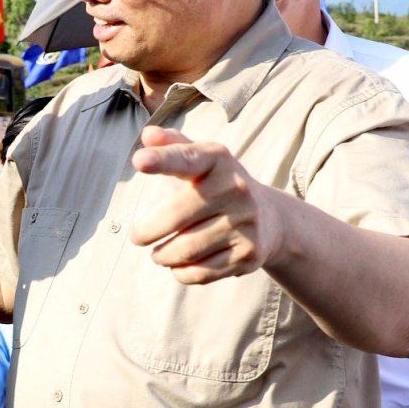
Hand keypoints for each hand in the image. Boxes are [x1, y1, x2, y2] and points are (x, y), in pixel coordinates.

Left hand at [129, 125, 283, 283]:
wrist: (270, 219)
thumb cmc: (219, 186)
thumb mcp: (201, 161)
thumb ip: (172, 146)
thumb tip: (148, 135)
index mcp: (219, 160)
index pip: (187, 158)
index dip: (162, 160)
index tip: (139, 162)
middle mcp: (236, 189)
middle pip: (177, 216)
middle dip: (148, 231)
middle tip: (138, 236)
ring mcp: (246, 223)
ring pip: (186, 249)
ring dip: (163, 255)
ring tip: (158, 253)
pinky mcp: (248, 254)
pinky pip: (202, 272)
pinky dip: (182, 272)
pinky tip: (178, 265)